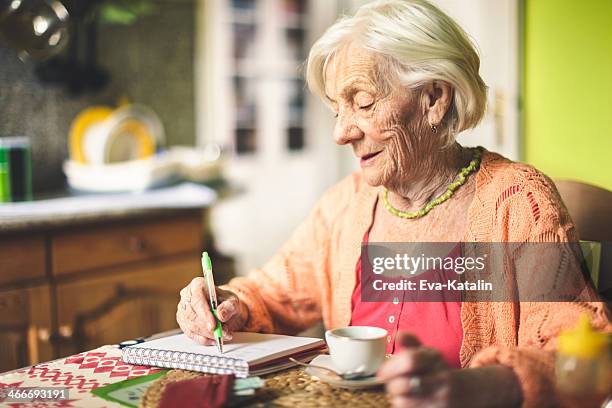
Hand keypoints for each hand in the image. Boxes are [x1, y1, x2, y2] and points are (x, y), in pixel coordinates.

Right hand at [176, 277, 247, 344]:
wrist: (223, 309)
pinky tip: (214, 339)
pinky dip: (203, 339)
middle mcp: (187, 296)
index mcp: (197, 285)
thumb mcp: (232, 301)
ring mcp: (183, 310)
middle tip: (221, 333)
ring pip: (191, 326)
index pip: (197, 300)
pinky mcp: (183, 322)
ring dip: (207, 334)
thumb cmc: (225, 302)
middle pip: (192, 315)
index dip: (205, 314)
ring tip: (222, 335)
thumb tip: (221, 315)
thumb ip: (229, 307)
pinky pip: (191, 334)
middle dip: (207, 327)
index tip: (214, 325)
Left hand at [377, 333, 522, 407]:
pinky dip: (407, 407)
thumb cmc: (440, 370)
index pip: (410, 361)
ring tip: (402, 395)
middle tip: (392, 385)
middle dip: (392, 385)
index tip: (381, 372)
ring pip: (404, 403)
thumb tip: (398, 335)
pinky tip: (411, 402)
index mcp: (436, 361)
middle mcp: (441, 381)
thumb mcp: (429, 354)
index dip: (391, 367)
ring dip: (397, 399)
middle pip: (403, 385)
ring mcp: (441, 401)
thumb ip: (412, 343)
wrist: (468, 392)